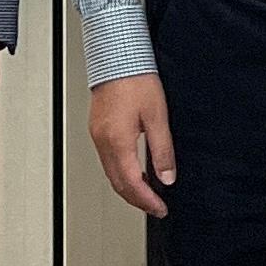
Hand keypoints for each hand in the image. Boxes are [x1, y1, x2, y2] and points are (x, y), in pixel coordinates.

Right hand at [88, 73, 176, 217]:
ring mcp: (97, 136)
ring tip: (148, 194)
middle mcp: (103, 141)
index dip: (147, 201)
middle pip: (118, 183)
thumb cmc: (135, 79)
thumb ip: (162, 150)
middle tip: (155, 207)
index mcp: (118, 141)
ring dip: (128, 188)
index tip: (160, 209)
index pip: (132, 183)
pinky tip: (135, 171)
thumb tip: (167, 176)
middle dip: (137, 200)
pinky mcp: (97, 129)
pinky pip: (107, 160)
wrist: (117, 57)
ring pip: (110, 174)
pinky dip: (121, 172)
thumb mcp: (157, 116)